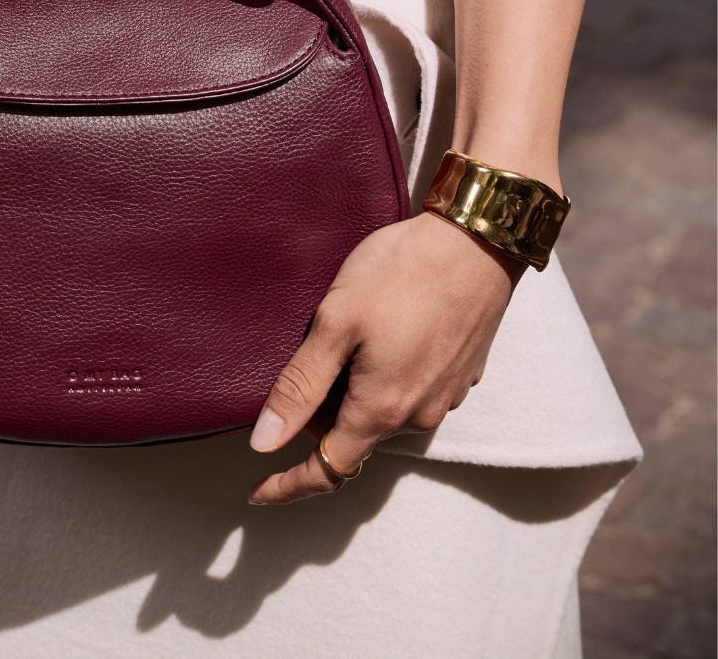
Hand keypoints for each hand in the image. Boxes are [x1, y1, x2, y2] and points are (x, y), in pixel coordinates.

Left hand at [246, 211, 523, 504]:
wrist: (476, 240)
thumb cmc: (401, 272)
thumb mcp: (336, 322)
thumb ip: (301, 386)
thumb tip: (264, 442)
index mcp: (382, 409)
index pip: (328, 470)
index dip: (288, 485)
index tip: (255, 492)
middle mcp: (419, 415)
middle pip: (353, 435)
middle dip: (319, 416)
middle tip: (300, 362)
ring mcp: (445, 394)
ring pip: (383, 410)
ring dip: (355, 390)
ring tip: (342, 335)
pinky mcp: (461, 371)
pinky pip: (410, 389)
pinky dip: (385, 374)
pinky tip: (380, 330)